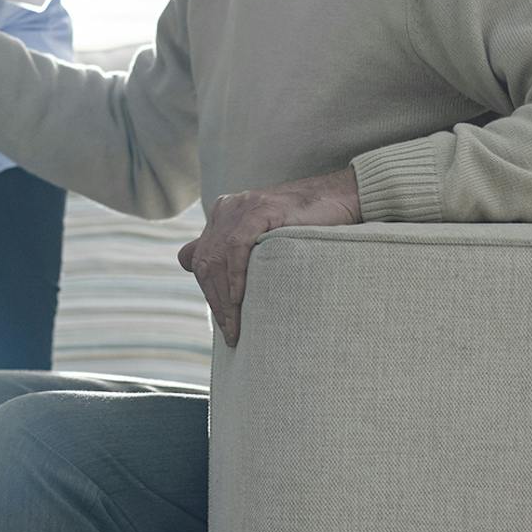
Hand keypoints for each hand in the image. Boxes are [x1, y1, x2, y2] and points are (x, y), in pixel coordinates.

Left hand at [178, 169, 360, 346]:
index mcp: (223, 214)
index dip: (209, 294)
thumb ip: (231, 249)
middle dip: (215, 302)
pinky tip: (240, 299)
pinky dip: (235, 275)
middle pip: (206, 262)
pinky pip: (236, 245)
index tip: (224, 323)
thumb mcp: (264, 238)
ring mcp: (242, 205)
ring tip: (236, 326)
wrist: (342, 198)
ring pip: (217, 257)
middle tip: (231, 333)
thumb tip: (188, 264)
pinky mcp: (260, 208)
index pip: (201, 260)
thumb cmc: (309, 224)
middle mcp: (227, 208)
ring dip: (224, 298)